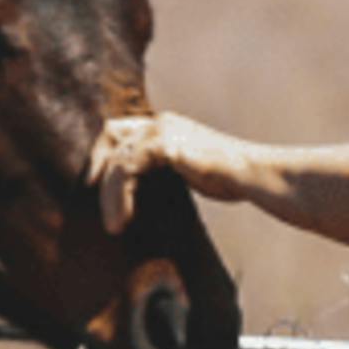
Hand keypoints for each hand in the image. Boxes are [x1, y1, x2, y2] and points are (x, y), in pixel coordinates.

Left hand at [88, 112, 252, 235]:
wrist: (253, 175)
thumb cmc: (228, 179)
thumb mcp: (186, 170)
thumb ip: (161, 171)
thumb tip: (138, 193)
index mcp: (165, 126)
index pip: (119, 131)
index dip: (102, 155)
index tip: (96, 187)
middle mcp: (160, 122)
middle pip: (110, 136)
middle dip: (97, 170)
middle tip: (98, 205)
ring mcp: (162, 130)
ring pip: (116, 160)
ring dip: (108, 196)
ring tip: (114, 226)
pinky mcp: (165, 145)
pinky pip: (125, 170)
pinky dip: (118, 197)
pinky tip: (124, 219)